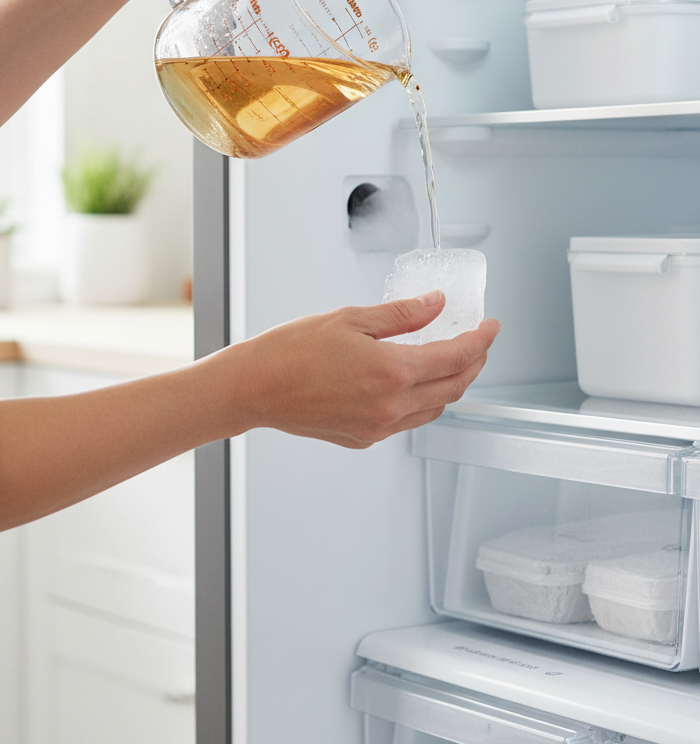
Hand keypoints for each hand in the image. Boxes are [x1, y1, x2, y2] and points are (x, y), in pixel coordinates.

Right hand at [218, 291, 500, 448]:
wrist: (254, 388)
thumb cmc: (291, 352)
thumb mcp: (351, 319)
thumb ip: (402, 314)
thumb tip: (435, 305)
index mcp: (392, 371)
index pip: (457, 357)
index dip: (481, 340)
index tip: (489, 327)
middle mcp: (392, 406)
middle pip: (454, 387)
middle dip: (474, 363)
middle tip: (476, 341)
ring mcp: (379, 427)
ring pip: (434, 408)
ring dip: (450, 384)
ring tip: (448, 359)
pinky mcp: (364, 438)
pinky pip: (407, 421)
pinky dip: (422, 401)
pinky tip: (412, 381)